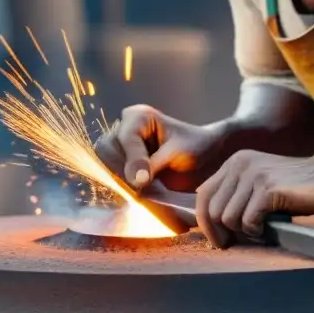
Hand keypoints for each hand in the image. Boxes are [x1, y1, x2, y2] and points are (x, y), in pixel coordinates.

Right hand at [94, 105, 225, 191]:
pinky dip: (124, 189)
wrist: (206, 157)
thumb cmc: (196, 147)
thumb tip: (135, 182)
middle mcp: (124, 128)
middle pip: (108, 152)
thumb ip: (154, 164)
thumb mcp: (178, 153)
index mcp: (139, 116)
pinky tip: (138, 196)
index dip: (133, 160)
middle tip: (142, 189)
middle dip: (124, 172)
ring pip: (107, 167)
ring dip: (123, 182)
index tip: (144, 180)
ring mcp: (120, 148)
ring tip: (143, 193)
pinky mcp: (122, 166)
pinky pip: (112, 178)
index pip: (126, 138)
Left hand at [194, 150, 313, 247]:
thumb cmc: (288, 188)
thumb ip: (233, 194)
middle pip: (212, 211)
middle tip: (239, 241)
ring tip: (259, 230)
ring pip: (228, 218)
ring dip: (243, 232)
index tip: (218, 239)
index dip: (205, 223)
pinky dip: (256, 232)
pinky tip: (267, 229)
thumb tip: (211, 225)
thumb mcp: (254, 183)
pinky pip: (248, 221)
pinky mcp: (268, 189)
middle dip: (223, 233)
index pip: (203, 196)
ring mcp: (254, 176)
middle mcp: (239, 165)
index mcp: (233, 163)